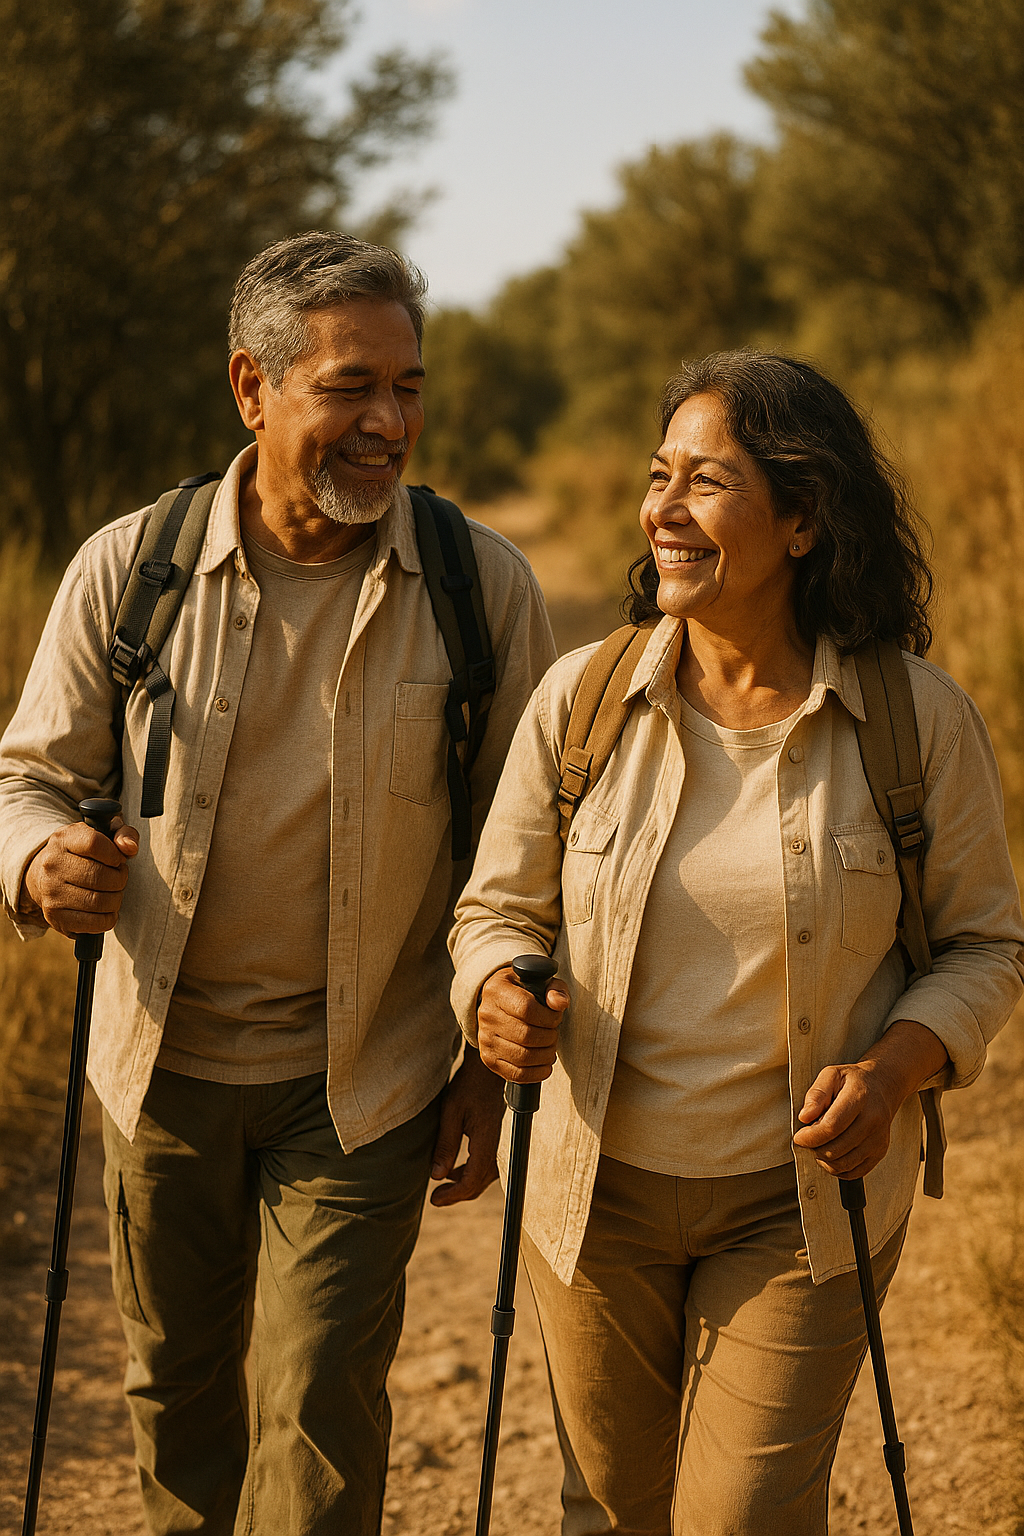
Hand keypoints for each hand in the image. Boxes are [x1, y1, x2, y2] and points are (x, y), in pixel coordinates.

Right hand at [22, 817, 139, 937]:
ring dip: (116, 899)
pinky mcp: (56, 917)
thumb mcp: (102, 834)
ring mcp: (52, 893)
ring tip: (113, 892)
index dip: (115, 854)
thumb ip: (123, 834)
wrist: (45, 876)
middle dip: (119, 879)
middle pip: (99, 876)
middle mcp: (52, 865)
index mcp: (64, 839)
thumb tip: (130, 848)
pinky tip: (105, 908)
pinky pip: (95, 922)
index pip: (94, 844)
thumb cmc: (82, 853)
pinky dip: (109, 918)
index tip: (118, 860)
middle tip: (119, 878)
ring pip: (99, 902)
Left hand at [429, 1048, 505, 1207]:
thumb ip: (446, 1145)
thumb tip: (436, 1175)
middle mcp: (497, 1145)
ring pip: (485, 1175)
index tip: (435, 1199)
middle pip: (480, 1182)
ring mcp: (499, 1141)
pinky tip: (455, 1167)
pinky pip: (487, 1164)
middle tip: (437, 1198)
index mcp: (486, 1141)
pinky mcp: (497, 1137)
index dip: (454, 1195)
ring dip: (465, 1183)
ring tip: (444, 1182)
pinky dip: (471, 1171)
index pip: (472, 1180)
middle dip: (459, 1193)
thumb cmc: (469, 1085)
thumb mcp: (451, 1112)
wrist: (489, 1068)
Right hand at [476, 965, 569, 1084]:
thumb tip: (560, 1004)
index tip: (556, 1017)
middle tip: (554, 1033)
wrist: (498, 1005)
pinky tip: (544, 1064)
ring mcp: (485, 1039)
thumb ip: (554, 989)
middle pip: (526, 1035)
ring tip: (550, 1048)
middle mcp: (487, 1015)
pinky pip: (516, 1074)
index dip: (548, 1017)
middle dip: (549, 1037)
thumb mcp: (539, 982)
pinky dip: (537, 1073)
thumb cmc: (523, 992)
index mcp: (497, 991)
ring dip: (546, 1055)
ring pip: (523, 1057)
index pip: (526, 1008)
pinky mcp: (489, 1059)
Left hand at [793, 1020, 947, 1179]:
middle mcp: (874, 1120)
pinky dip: (837, 1168)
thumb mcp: (831, 1075)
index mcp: (860, 1097)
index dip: (811, 1137)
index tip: (799, 1137)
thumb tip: (805, 1116)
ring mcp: (879, 1139)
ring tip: (819, 1146)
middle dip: (815, 1148)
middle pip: (837, 1149)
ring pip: (844, 1163)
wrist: (882, 1086)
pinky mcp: (880, 1152)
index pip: (832, 1126)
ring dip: (824, 1160)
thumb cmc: (853, 1081)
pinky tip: (832, 1154)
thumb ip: (816, 1093)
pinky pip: (854, 1171)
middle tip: (808, 1139)